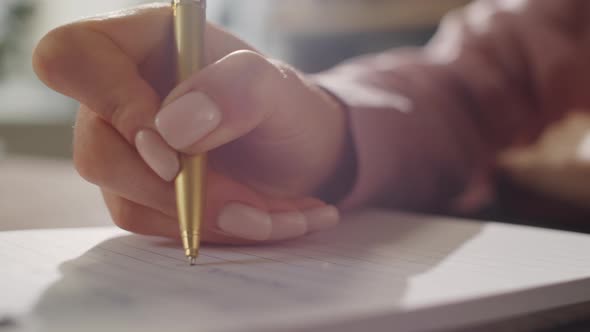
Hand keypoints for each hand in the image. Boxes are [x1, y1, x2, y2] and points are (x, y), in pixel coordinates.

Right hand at [33, 4, 351, 243]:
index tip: (173, 149)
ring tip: (271, 214)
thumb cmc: (288, 110)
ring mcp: (127, 149)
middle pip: (96, 150)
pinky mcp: (141, 192)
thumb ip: (235, 90)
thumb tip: (171, 131)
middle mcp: (122, 95)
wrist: (300, 156)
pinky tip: (257, 222)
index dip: (114, 105)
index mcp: (144, 43)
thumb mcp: (277, 88)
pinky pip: (155, 226)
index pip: (77, 58)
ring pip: (127, 200)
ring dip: (203, 217)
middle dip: (176, 190)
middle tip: (247, 202)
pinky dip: (208, 230)